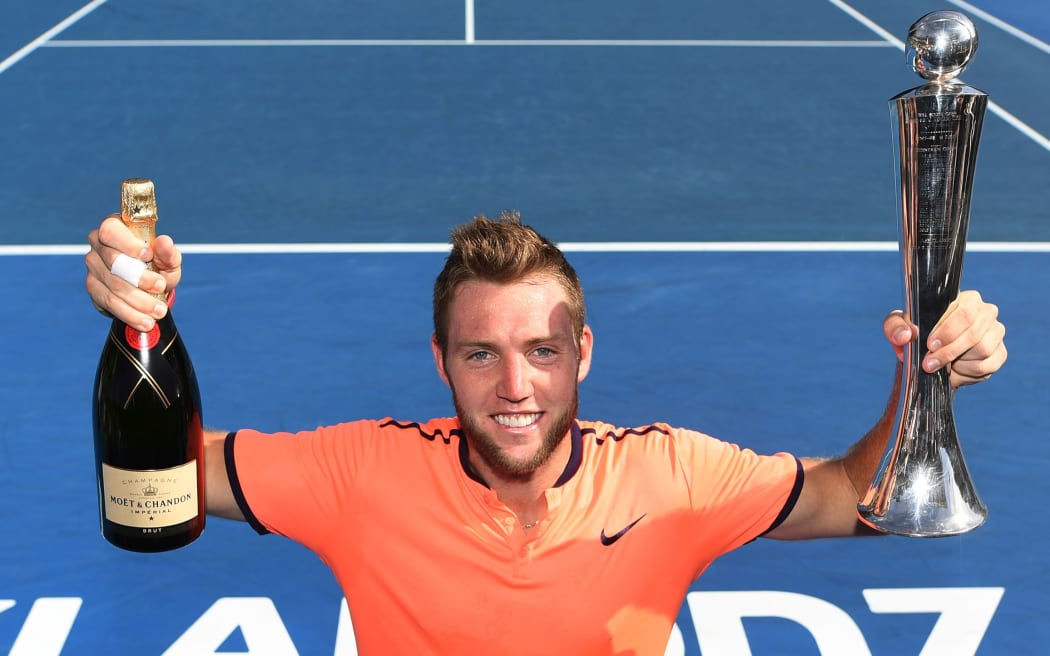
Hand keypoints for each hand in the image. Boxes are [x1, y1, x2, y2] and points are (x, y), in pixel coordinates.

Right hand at [85, 215, 182, 331]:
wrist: (150, 286)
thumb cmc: (158, 265)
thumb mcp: (169, 259)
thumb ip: (168, 252)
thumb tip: (164, 241)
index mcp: (114, 228)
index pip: (111, 231)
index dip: (128, 244)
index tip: (148, 255)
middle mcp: (98, 245)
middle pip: (113, 262)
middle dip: (140, 278)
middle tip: (161, 287)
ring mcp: (93, 268)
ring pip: (113, 286)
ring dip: (138, 302)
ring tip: (158, 311)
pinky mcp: (93, 289)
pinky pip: (109, 304)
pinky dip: (129, 314)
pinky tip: (144, 321)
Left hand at [883, 290, 1006, 387]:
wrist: (929, 357)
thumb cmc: (915, 335)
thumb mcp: (898, 328)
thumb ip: (895, 327)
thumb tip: (906, 334)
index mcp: (965, 299)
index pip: (965, 312)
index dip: (949, 331)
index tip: (930, 345)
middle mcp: (986, 312)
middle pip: (974, 334)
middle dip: (949, 352)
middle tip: (929, 364)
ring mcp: (996, 332)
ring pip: (983, 350)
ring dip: (958, 362)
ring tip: (943, 363)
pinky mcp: (1000, 353)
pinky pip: (988, 365)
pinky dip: (969, 371)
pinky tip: (956, 369)